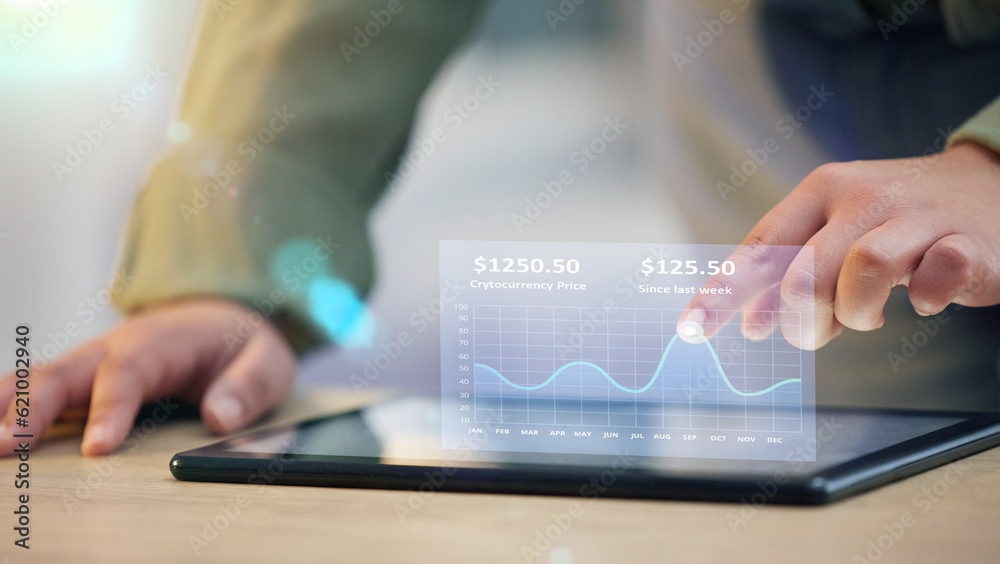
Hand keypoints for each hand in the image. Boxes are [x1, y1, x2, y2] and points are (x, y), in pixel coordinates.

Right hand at [0, 298, 295, 455]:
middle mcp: (118, 346)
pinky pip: (37, 384)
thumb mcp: (267, 361)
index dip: (110, 408)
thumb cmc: (241, 344)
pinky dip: (7, 400)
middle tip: (10, 444)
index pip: (129, 372)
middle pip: (68, 372)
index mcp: (163, 342)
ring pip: (41, 376)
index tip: (98, 447)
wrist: (221, 318)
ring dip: (9, 405)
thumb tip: (220, 416)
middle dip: (35, 406)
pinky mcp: (82, 375)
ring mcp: (94, 359)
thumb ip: (249, 387)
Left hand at [680, 141, 999, 348]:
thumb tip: (751, 322)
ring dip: (854, 313)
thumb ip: (793, 270)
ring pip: (863, 269)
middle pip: (805, 268)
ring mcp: (918, 215)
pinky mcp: (967, 241)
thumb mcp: (836, 230)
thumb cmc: (893, 221)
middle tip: (812, 333)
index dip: (725, 291)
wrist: (988, 186)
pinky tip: (918, 302)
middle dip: (798, 318)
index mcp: (822, 190)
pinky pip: (935, 277)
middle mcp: (864, 196)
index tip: (693, 329)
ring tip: (864, 319)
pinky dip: (922, 300)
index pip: (761, 245)